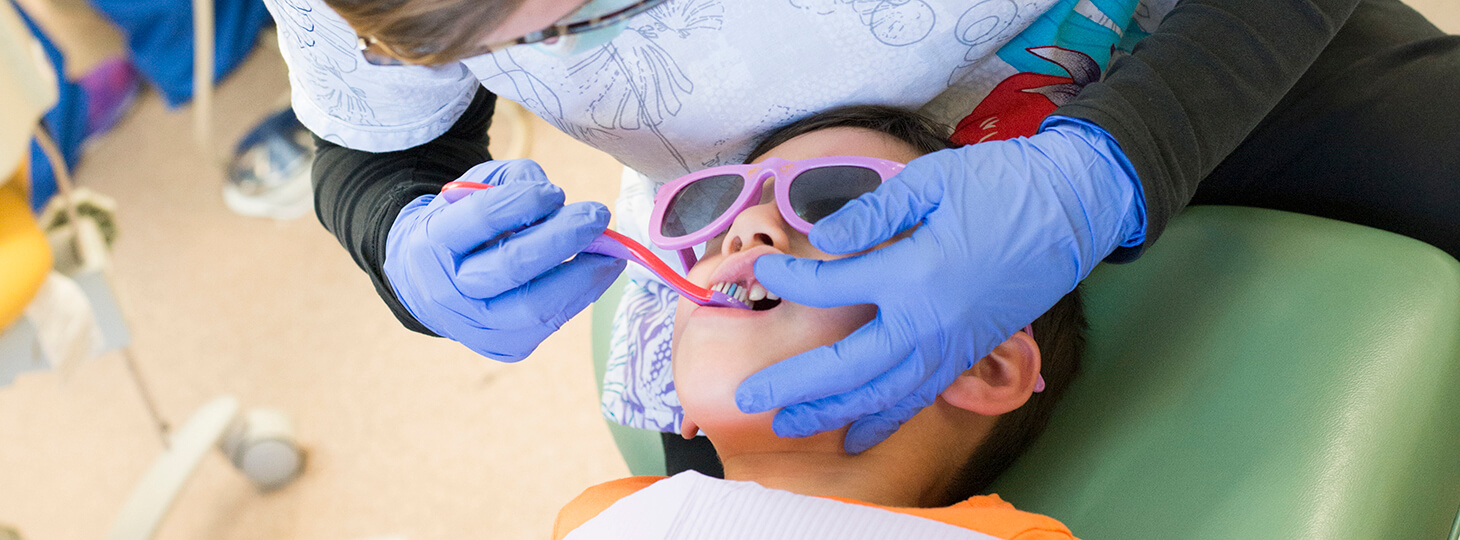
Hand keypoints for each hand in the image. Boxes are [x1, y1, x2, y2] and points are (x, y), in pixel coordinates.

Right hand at [384, 160, 625, 360]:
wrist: (427, 283)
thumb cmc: (459, 226)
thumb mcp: (471, 192)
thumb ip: (512, 183)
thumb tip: (560, 202)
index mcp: (431, 243)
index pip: (481, 219)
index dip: (524, 202)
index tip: (556, 192)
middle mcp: (448, 292)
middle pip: (511, 266)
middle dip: (563, 237)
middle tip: (597, 215)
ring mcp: (476, 326)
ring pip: (537, 306)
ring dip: (583, 274)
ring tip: (611, 250)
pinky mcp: (504, 346)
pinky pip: (551, 323)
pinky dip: (581, 294)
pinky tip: (599, 271)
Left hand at [743, 118, 1144, 452]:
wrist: (1075, 205)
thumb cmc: (1003, 183)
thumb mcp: (931, 181)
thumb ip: (872, 215)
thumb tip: (822, 240)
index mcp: (915, 272)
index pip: (832, 287)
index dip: (789, 279)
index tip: (760, 270)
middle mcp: (931, 322)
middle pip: (848, 367)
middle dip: (795, 385)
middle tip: (749, 397)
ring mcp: (953, 344)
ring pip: (883, 394)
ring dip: (833, 412)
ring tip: (789, 424)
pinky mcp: (971, 352)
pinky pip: (920, 396)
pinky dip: (887, 418)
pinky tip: (859, 431)